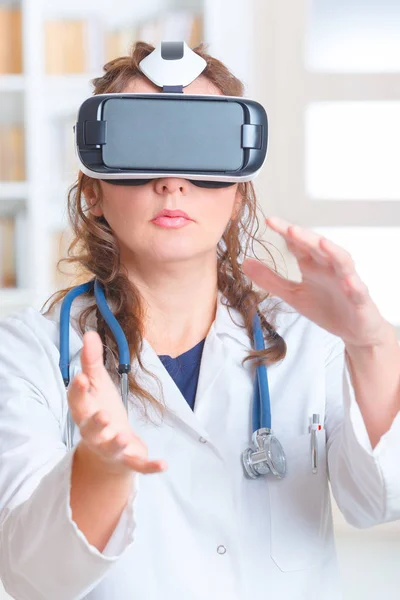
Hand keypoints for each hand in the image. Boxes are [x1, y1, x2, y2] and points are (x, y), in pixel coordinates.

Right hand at [68, 330, 167, 475]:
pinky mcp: (128, 461)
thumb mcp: (98, 385)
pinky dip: (150, 466)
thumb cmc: (100, 412)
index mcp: (85, 411)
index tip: (81, 377)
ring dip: (116, 444)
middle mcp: (94, 432)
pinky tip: (163, 464)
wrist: (108, 452)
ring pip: (111, 448)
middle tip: (104, 415)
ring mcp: (111, 448)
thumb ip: (92, 361)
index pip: (77, 401)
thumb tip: (89, 333)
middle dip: (96, 423)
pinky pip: (138, 465)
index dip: (78, 390)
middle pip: (90, 428)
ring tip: (123, 438)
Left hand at [242, 216, 391, 348]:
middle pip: (318, 248)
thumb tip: (245, 263)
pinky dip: (354, 284)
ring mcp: (347, 282)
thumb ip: (270, 279)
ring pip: (341, 262)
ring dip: (332, 251)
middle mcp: (330, 268)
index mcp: (312, 265)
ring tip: (320, 242)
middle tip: (289, 228)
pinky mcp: (360, 300)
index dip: (286, 233)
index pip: (298, 244)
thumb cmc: (326, 308)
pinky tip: (348, 280)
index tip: (270, 221)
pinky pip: (358, 290)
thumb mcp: (292, 294)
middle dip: (305, 238)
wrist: (353, 330)